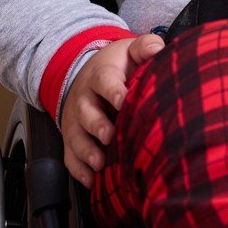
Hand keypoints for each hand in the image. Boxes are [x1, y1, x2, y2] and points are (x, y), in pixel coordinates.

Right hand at [60, 32, 164, 186]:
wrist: (87, 71)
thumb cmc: (117, 65)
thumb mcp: (129, 49)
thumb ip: (144, 46)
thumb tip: (157, 48)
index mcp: (100, 75)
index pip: (105, 81)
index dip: (114, 91)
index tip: (124, 100)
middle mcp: (84, 99)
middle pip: (86, 112)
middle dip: (97, 125)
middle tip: (109, 136)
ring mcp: (76, 120)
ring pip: (75, 136)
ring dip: (86, 151)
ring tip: (99, 163)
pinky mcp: (72, 137)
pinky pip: (70, 156)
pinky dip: (78, 170)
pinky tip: (90, 180)